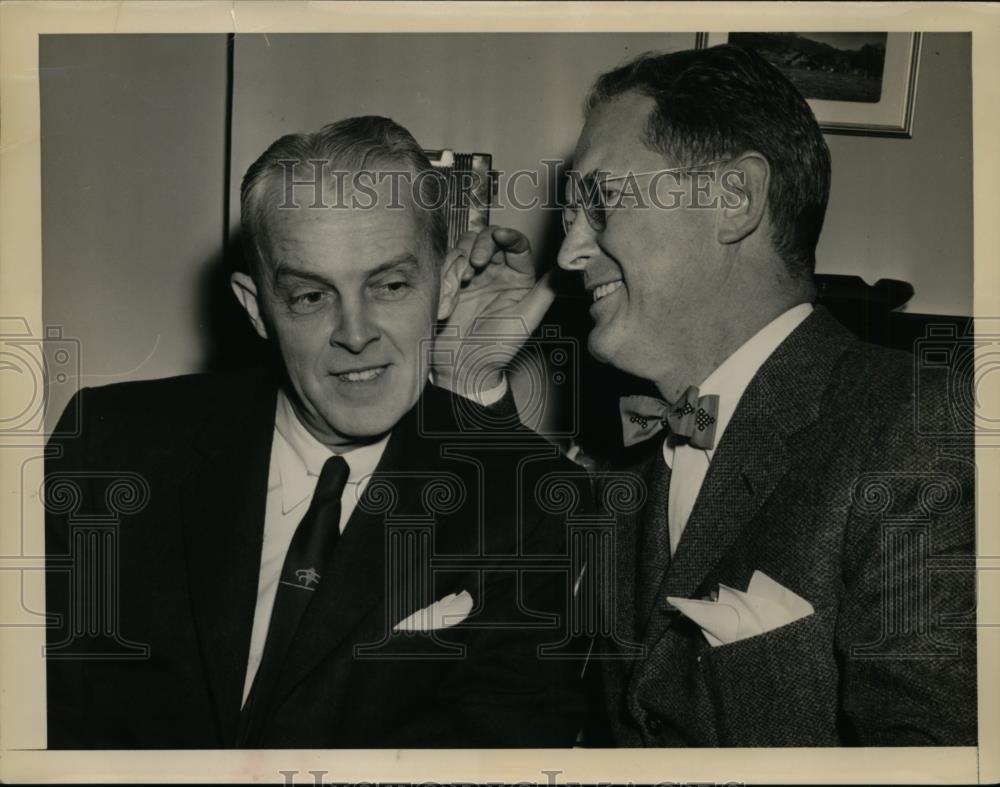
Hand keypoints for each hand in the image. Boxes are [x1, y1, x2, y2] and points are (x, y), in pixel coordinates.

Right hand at [434, 226, 554, 395]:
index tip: (500, 236)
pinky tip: (449, 294)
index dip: (508, 235)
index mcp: (518, 278)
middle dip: (480, 244)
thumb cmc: (496, 349)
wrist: (462, 367)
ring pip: (464, 246)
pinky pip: (445, 263)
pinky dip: (445, 272)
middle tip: (476, 264)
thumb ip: (545, 292)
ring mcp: (471, 276)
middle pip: (488, 237)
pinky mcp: (449, 282)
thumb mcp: (525, 320)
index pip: (516, 244)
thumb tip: (567, 269)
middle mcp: (495, 272)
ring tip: (460, 285)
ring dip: (460, 260)